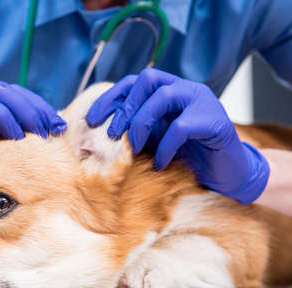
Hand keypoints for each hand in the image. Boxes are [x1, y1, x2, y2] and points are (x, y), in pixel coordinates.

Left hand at [86, 69, 268, 203]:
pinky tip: (159, 163)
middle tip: (114, 134)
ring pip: (164, 96)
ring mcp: (203, 102)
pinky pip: (181, 126)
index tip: (92, 119)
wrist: (228, 174)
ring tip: (135, 147)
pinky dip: (164, 146)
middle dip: (126, 107)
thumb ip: (140, 127)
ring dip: (142, 123)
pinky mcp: (215, 121)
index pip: (135, 81)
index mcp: (172, 90)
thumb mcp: (158, 138)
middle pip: (149, 79)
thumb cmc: (191, 156)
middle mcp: (187, 89)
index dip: (111, 97)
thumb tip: (106, 129)